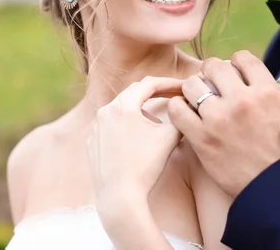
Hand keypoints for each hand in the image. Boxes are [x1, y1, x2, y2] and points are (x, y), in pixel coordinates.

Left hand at [87, 77, 182, 216]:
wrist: (120, 197)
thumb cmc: (146, 166)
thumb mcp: (170, 137)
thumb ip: (181, 115)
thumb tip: (187, 105)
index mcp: (123, 106)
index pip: (150, 84)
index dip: (170, 83)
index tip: (184, 87)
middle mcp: (105, 111)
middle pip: (134, 93)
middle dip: (155, 93)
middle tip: (173, 96)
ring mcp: (95, 127)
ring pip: (122, 109)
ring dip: (140, 111)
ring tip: (156, 124)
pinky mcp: (91, 142)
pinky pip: (111, 126)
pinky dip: (126, 126)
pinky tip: (137, 139)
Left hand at [168, 51, 279, 196]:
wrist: (273, 189)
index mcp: (267, 92)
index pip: (243, 58)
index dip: (236, 64)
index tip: (234, 75)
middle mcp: (242, 100)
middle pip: (214, 65)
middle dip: (211, 72)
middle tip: (212, 85)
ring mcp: (219, 118)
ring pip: (192, 84)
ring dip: (193, 89)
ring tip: (199, 100)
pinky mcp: (201, 137)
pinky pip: (177, 108)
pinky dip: (178, 108)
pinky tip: (187, 114)